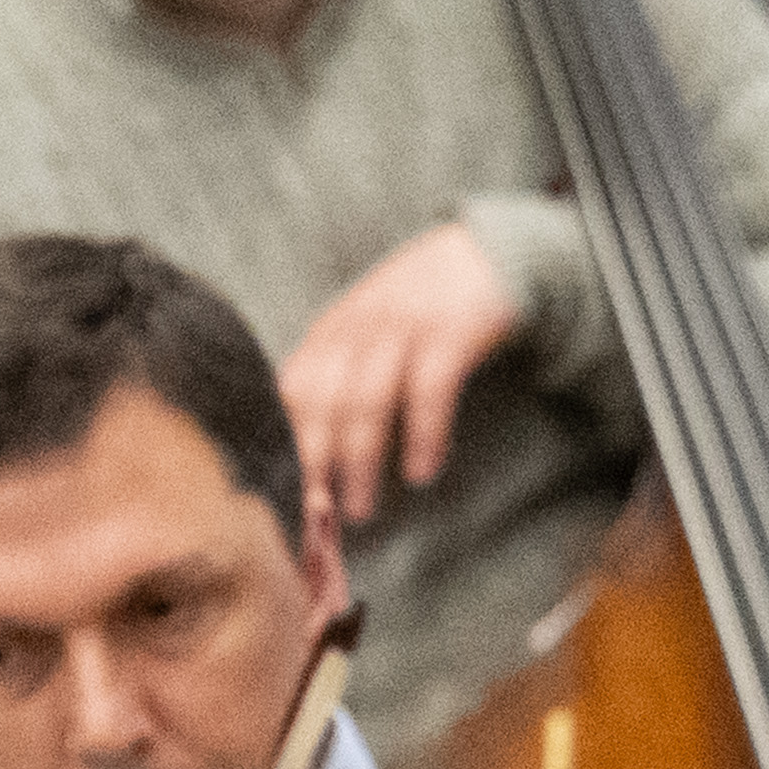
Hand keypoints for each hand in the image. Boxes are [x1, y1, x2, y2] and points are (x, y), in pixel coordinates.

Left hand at [277, 220, 524, 532]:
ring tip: (360, 509)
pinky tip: (420, 472)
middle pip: (320, 404)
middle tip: (313, 516)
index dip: (282, 445)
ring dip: (360, 462)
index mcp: (329, 333)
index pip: (289, 394)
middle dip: (313, 464)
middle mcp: (358, 329)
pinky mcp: (453, 331)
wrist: (489, 251)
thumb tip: (303, 447)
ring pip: (366, 403)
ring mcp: (405, 328)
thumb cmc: (418, 306)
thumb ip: (335, 376)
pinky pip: (430, 391)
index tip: (279, 495)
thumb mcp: (364, 332)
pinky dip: (423, 436)